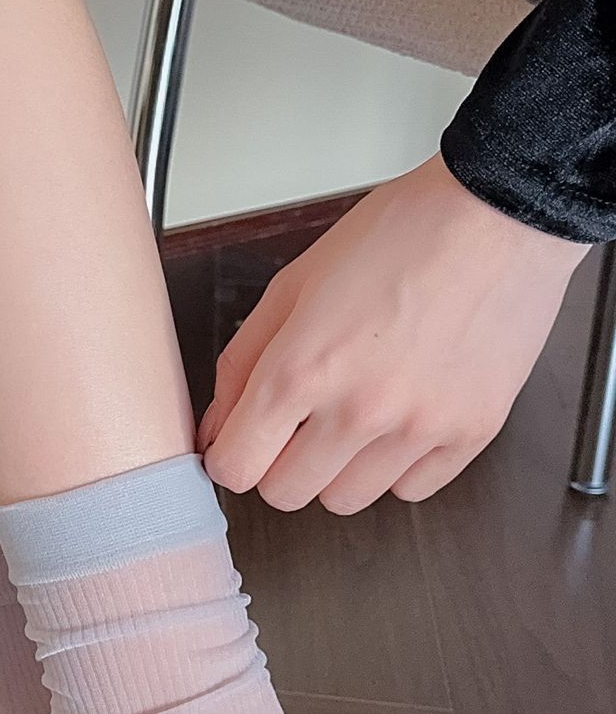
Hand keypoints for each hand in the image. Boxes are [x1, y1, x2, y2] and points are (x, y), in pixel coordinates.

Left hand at [196, 154, 588, 512]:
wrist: (499, 213)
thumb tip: (216, 427)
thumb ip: (243, 363)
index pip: (237, 468)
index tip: (240, 443)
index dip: (230, 456)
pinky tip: (401, 419)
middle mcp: (360, 410)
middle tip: (296, 424)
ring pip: (346, 500)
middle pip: (287, 494)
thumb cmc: (401, 234)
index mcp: (303, 368)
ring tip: (355, 414)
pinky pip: (411, 490)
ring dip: (337, 468)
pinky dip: (397, 467)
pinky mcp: (471, 434)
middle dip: (279, 464)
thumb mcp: (295, 284)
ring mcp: (419, 429)